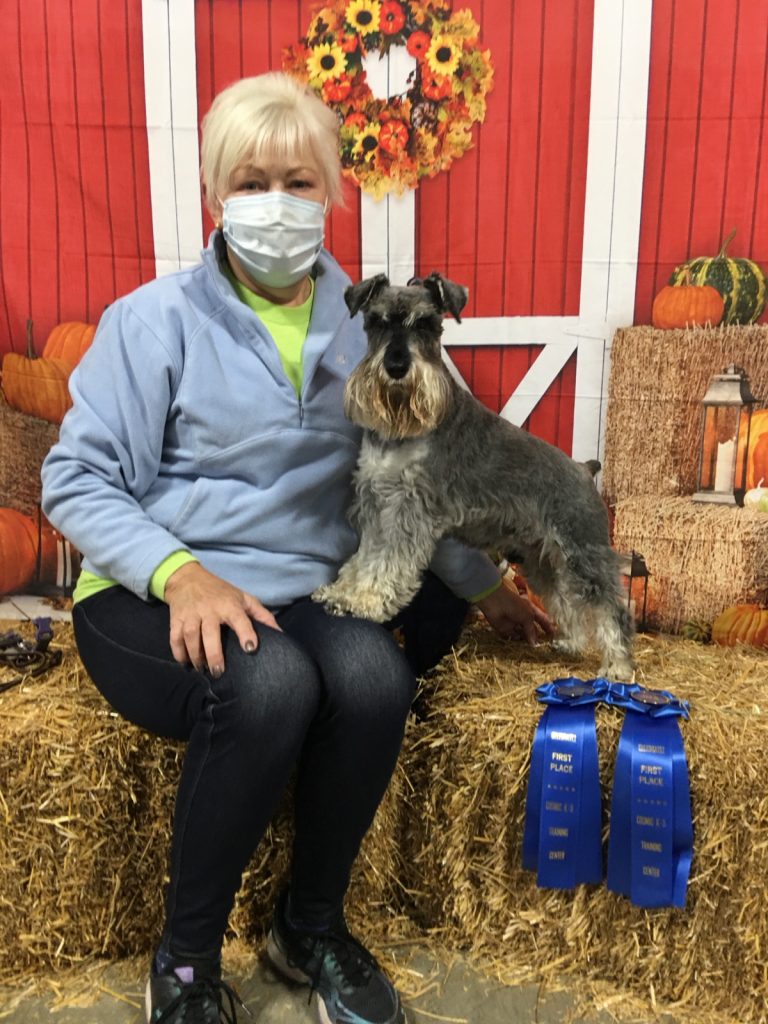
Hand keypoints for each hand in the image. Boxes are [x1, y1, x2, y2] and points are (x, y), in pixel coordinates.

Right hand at [164, 562, 280, 675]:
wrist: (187, 578)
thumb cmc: (221, 592)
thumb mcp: (243, 598)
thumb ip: (262, 615)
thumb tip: (280, 634)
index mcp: (229, 604)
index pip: (239, 619)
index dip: (246, 633)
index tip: (251, 648)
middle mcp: (209, 609)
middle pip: (210, 633)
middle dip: (214, 654)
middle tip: (219, 672)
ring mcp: (191, 614)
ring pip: (190, 637)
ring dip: (195, 656)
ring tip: (202, 670)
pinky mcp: (176, 619)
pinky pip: (175, 638)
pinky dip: (178, 652)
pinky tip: (185, 664)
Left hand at [475, 581, 553, 645]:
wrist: (494, 602)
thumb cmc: (514, 604)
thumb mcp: (527, 616)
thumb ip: (531, 630)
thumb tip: (535, 643)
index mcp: (530, 610)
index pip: (541, 619)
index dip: (547, 627)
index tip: (553, 635)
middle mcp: (523, 617)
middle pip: (532, 629)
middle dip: (537, 637)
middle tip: (543, 646)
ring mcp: (514, 623)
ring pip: (522, 635)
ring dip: (527, 641)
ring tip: (533, 650)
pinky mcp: (504, 629)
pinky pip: (512, 638)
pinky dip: (516, 642)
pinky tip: (522, 648)